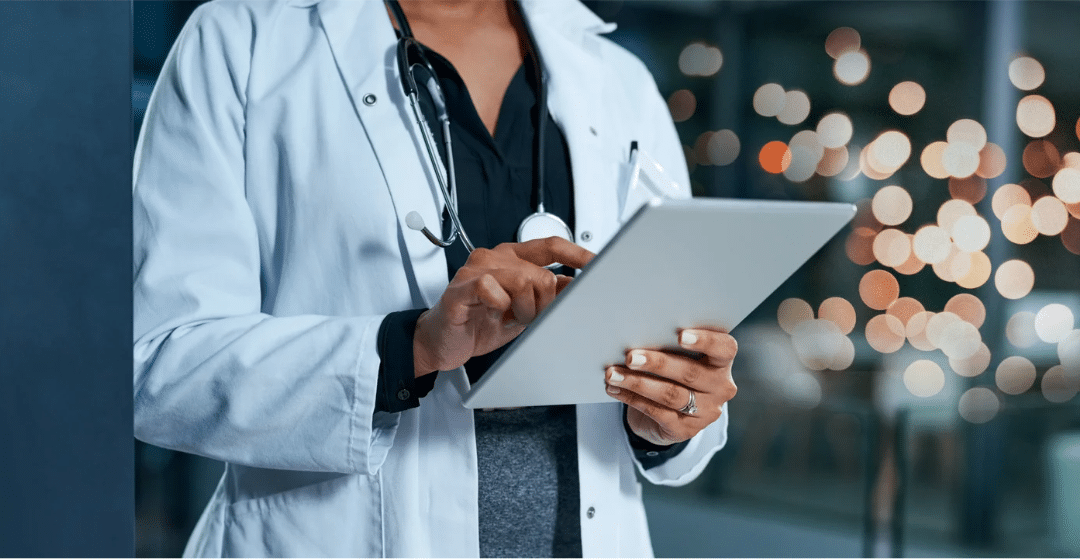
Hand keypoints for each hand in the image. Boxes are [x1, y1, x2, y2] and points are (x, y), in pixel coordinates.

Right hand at [413, 237, 594, 376]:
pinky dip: (500, 306)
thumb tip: (582, 288)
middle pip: (541, 273)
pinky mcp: (461, 286)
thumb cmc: (481, 323)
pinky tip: (493, 314)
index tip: (599, 264)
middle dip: (544, 304)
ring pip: (522, 280)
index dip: (578, 254)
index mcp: (513, 258)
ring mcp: (477, 269)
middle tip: (530, 318)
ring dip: (523, 309)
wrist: (441, 343)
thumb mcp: (525, 310)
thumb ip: (549, 295)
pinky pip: (492, 289)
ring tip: (510, 319)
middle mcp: (495, 257)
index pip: (551, 246)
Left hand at [604, 328, 737, 445]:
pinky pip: (657, 413)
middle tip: (630, 356)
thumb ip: (670, 345)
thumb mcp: (679, 357)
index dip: (705, 341)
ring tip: (613, 374)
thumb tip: (638, 334)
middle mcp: (720, 388)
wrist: (668, 414)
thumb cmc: (672, 372)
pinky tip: (615, 389)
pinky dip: (632, 399)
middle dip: (657, 363)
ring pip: (670, 395)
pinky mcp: (686, 430)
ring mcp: (706, 412)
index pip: (724, 349)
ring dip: (638, 383)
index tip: (680, 335)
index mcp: (722, 363)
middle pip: (690, 372)